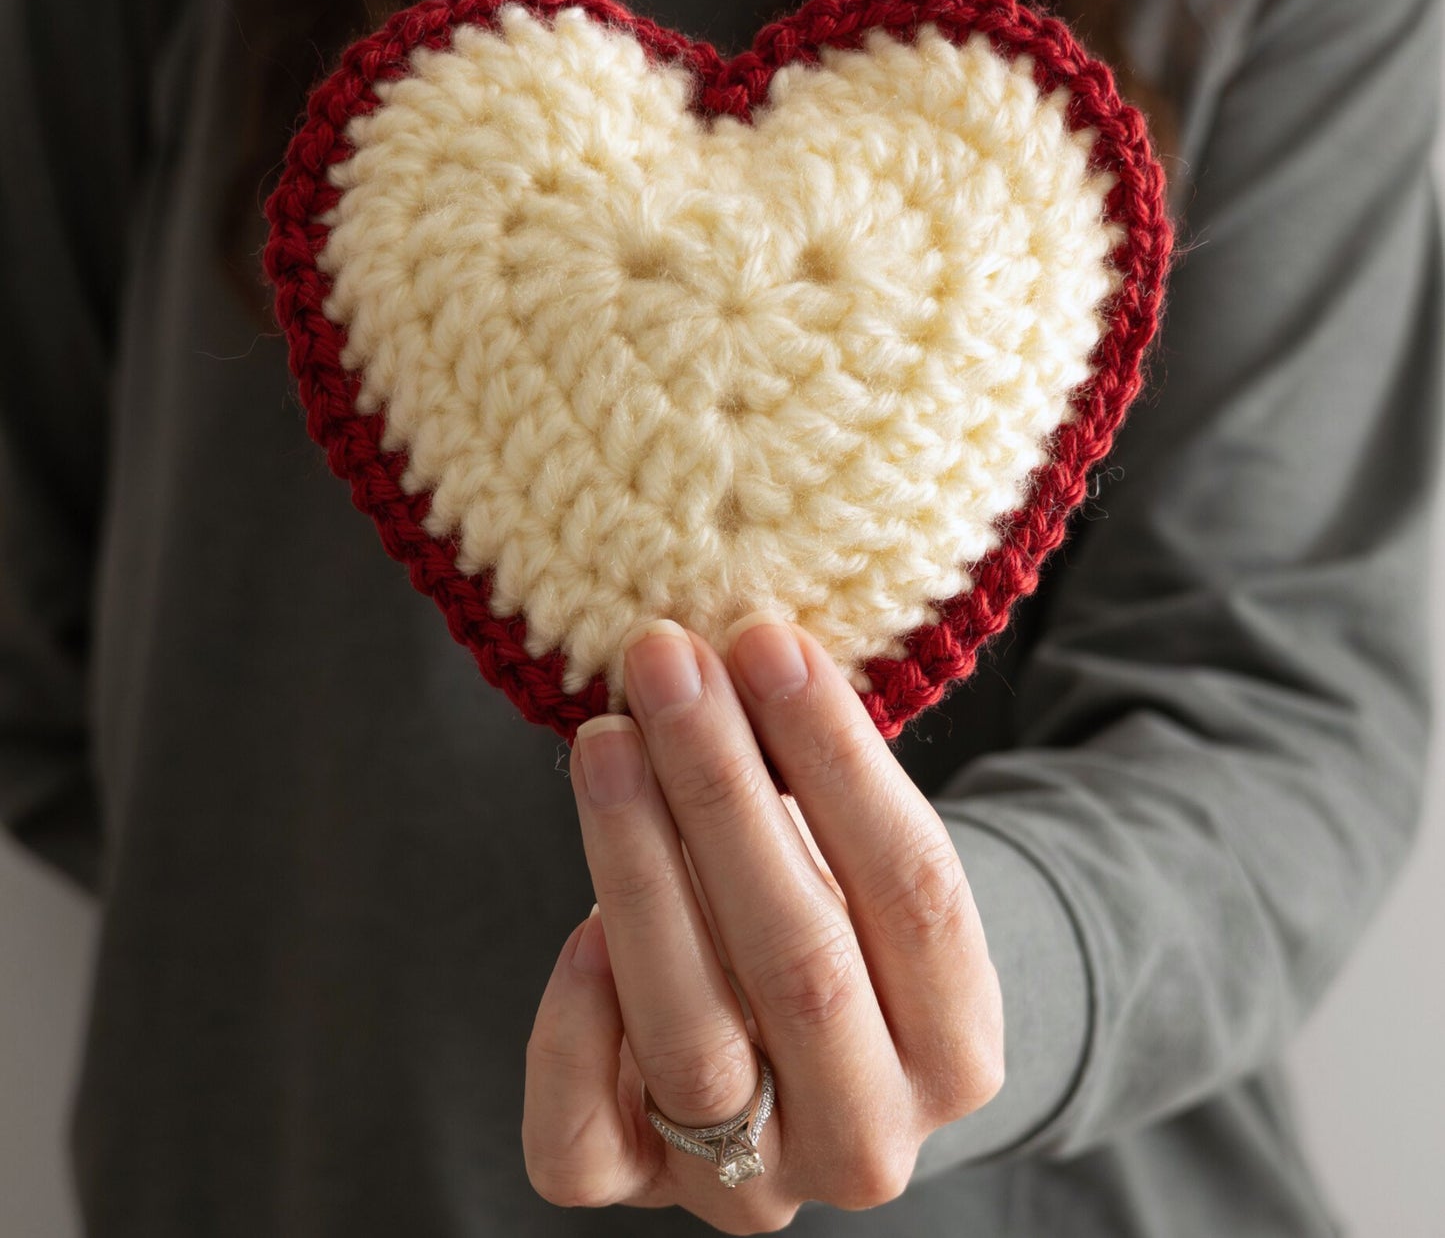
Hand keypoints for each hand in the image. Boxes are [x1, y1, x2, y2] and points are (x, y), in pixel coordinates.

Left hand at [523, 615, 1004, 1232]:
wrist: (803, 1056)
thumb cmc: (834, 920)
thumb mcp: (858, 863)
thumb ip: (816, 790)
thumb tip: (730, 657)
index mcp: (960, 1049)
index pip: (913, 892)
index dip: (837, 758)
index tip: (768, 643)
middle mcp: (870, 1139)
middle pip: (798, 963)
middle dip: (721, 789)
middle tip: (666, 664)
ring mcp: (755, 1185)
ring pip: (692, 1037)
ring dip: (639, 867)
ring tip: (606, 740)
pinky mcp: (642, 1193)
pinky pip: (583, 1145)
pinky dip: (572, 1032)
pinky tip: (579, 925)